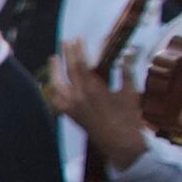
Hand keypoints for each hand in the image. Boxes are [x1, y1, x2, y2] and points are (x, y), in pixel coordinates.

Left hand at [50, 46, 149, 169]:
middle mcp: (78, 97)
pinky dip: (53, 91)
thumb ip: (126, 72)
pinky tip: (52, 84)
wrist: (120, 143)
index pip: (80, 64)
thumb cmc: (128, 118)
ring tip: (54, 59)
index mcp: (93, 89)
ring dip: (54, 70)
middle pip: (67, 71)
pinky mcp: (70, 116)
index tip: (77, 39)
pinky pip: (56, 101)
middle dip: (66, 55)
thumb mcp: (129, 92)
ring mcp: (72, 107)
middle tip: (64, 42)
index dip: (77, 50)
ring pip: (57, 85)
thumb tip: (128, 53)